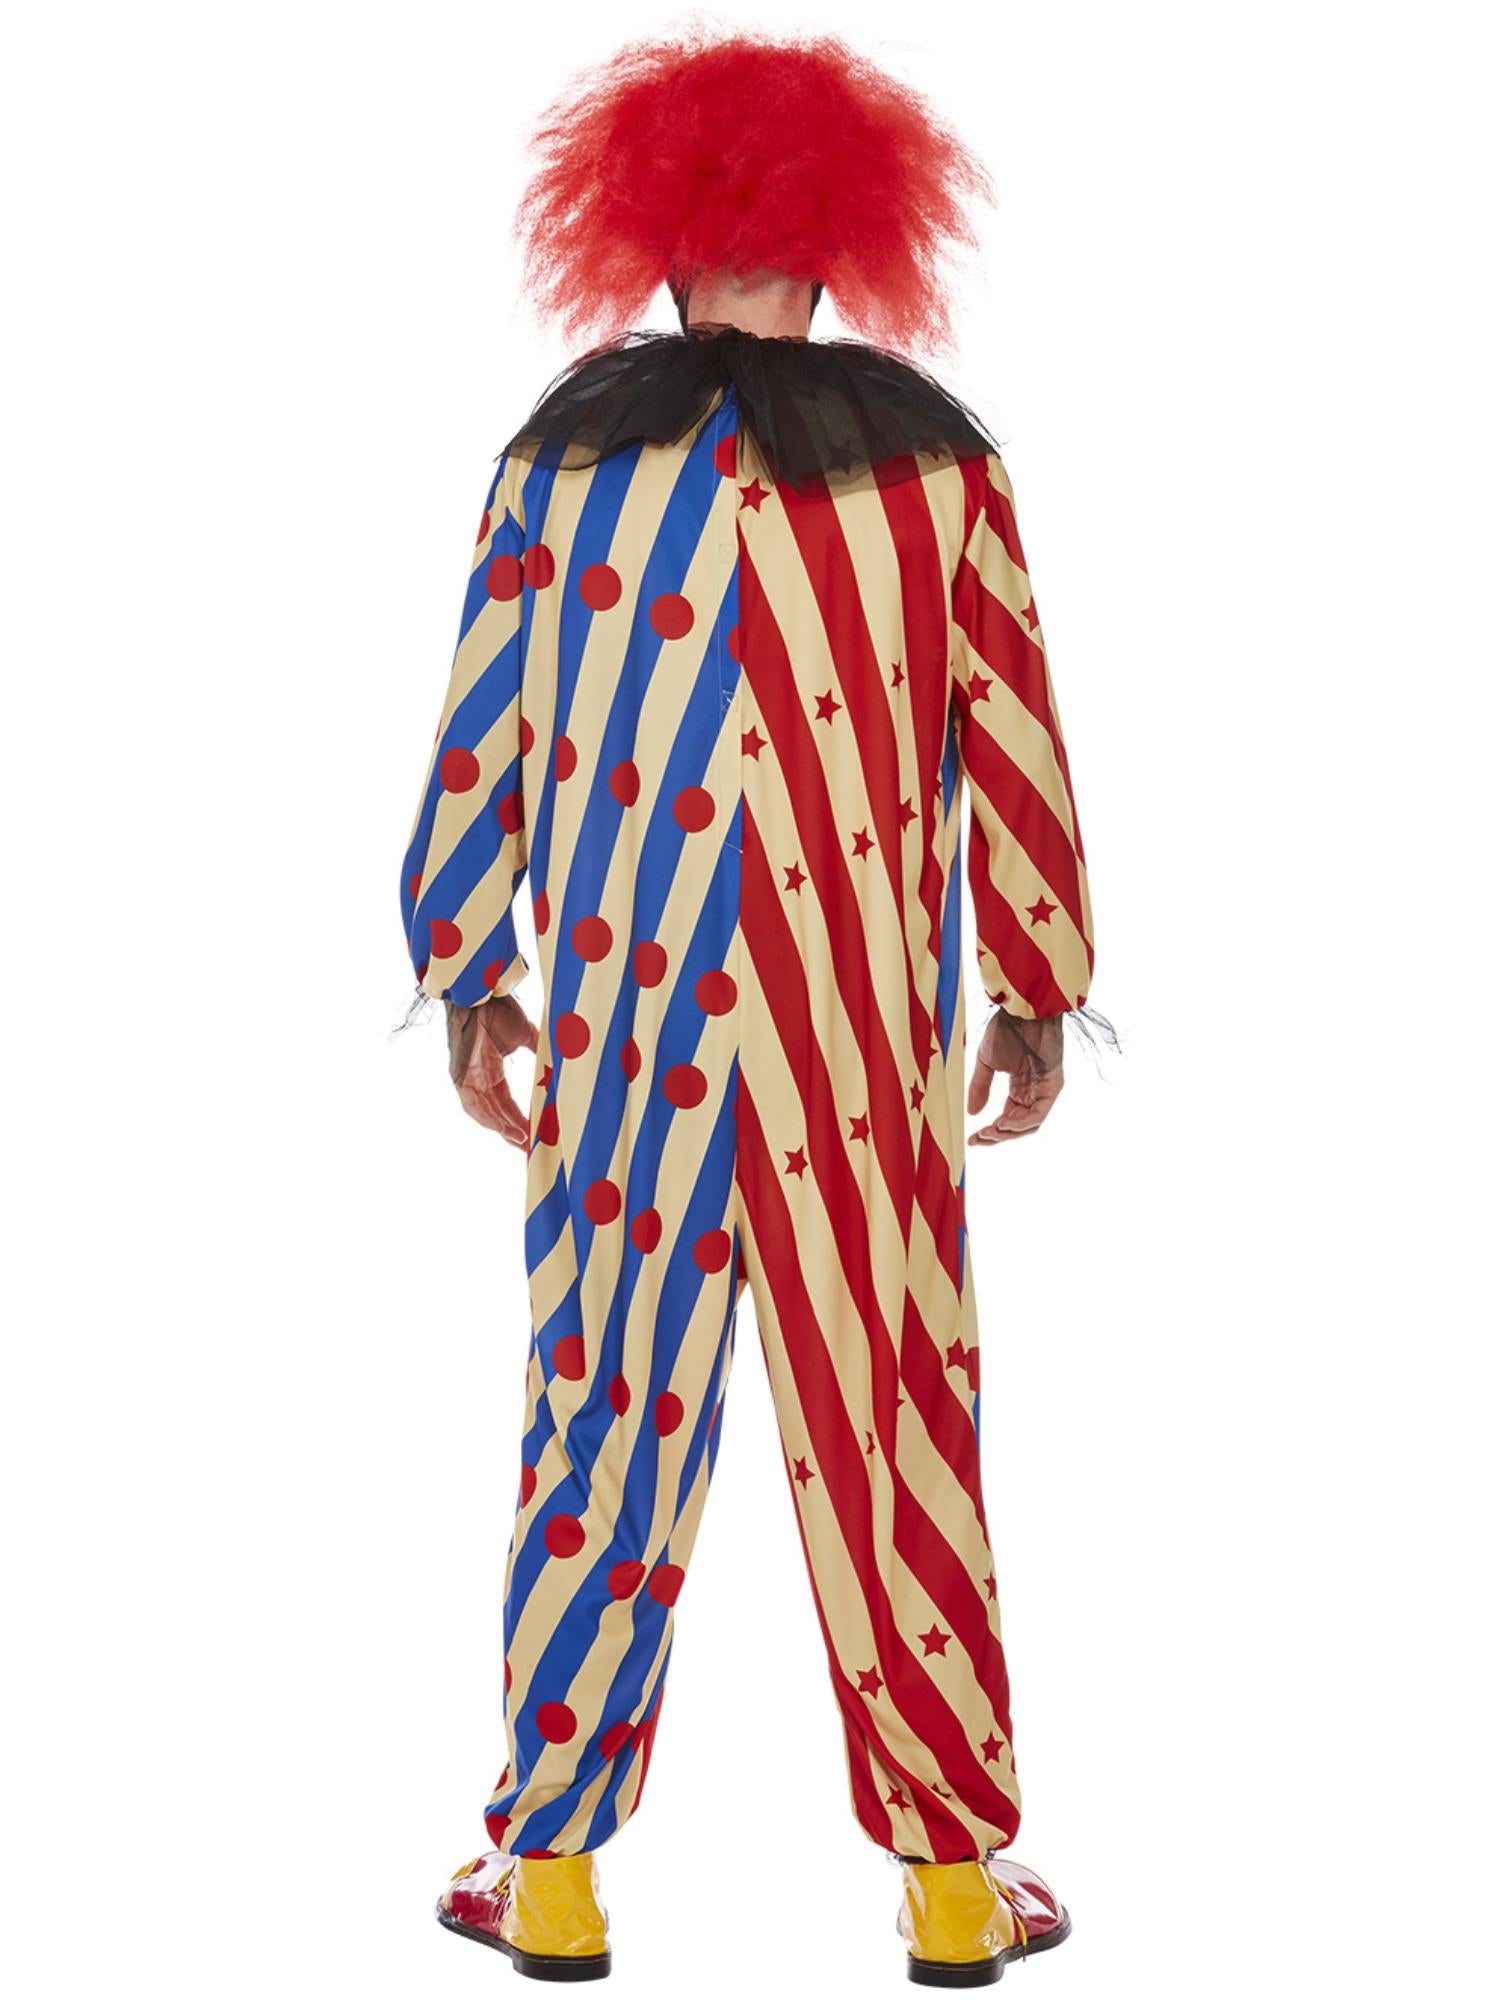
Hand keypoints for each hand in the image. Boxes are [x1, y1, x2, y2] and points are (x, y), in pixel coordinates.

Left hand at [445, 996, 539, 1148]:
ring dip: (502, 1129)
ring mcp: (466, 1078)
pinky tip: (503, 1129)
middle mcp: (477, 1077)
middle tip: (530, 1147)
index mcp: (490, 1070)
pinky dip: (488, 1119)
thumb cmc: (498, 1008)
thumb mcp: (524, 1035)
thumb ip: (538, 1050)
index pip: (505, 1102)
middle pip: (495, 1112)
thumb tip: (559, 1060)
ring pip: (484, 1113)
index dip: (519, 1119)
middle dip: (513, 1131)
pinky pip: (472, 1105)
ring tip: (521, 1142)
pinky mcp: (459, 1075)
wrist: (481, 993)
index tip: (534, 1133)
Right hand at [967, 1008, 1064, 1145]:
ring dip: (1009, 1132)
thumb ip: (980, 1087)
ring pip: (1030, 1124)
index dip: (991, 1132)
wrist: (1022, 1008)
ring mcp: (1045, 1089)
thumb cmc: (1007, 1028)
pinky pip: (1038, 1113)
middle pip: (1019, 1126)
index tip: (972, 1139)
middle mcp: (1034, 1091)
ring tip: (989, 1132)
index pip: (1008, 1118)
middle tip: (978, 1139)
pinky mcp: (1053, 1085)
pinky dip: (1021, 1122)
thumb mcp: (987, 1062)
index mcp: (1019, 1086)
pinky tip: (1003, 1123)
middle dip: (998, 1136)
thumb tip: (972, 1114)